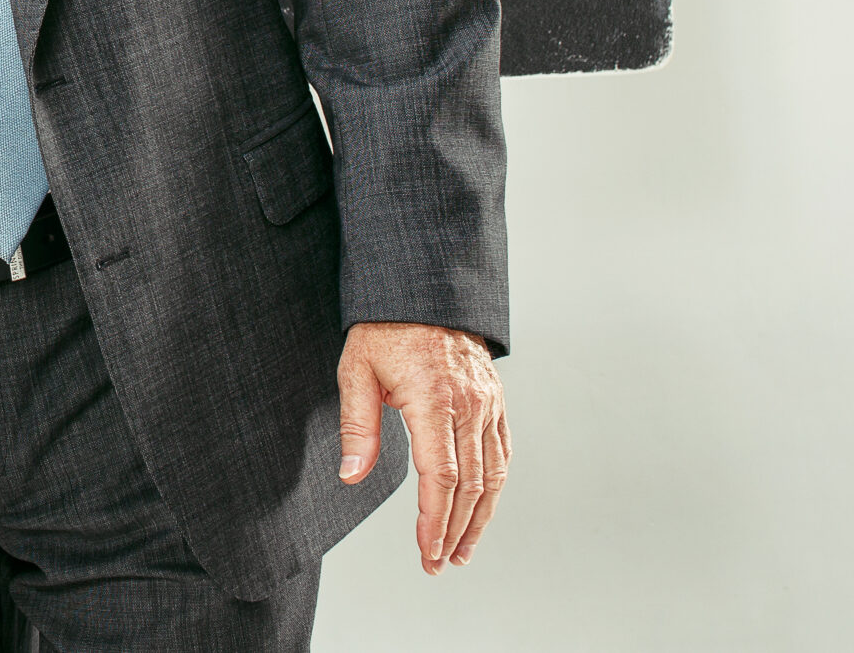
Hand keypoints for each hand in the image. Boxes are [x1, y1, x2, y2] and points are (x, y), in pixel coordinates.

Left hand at [338, 321, 510, 572]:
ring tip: (461, 550)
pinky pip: (502, 453)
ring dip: (480, 518)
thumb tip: (350, 477)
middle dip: (455, 530)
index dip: (435, 519)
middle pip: (472, 484)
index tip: (427, 551)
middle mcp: (470, 405)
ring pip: (493, 475)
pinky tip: (481, 509)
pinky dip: (494, 487)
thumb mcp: (356, 370)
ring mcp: (488, 404)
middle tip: (438, 563)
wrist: (423, 290)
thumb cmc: (383, 329)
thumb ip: (357, 426)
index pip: (442, 475)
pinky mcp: (495, 401)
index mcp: (434, 399)